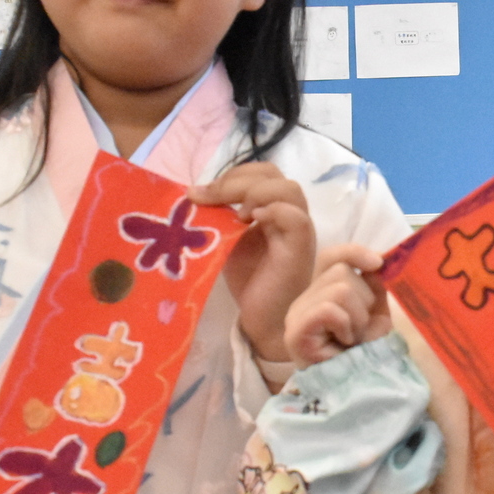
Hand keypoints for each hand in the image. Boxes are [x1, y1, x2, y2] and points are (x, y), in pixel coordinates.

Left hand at [190, 162, 315, 362]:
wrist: (265, 320)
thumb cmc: (250, 282)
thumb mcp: (228, 242)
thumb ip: (218, 218)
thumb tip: (193, 194)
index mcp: (272, 208)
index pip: (260, 173)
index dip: (232, 175)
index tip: (199, 193)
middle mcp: (288, 214)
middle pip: (273, 173)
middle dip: (237, 180)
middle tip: (209, 198)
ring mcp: (297, 230)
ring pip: (289, 189)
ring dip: (255, 192)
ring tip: (235, 215)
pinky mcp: (300, 249)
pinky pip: (295, 218)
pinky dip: (272, 211)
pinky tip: (249, 223)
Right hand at [285, 244, 391, 365]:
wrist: (351, 389)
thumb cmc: (361, 353)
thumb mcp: (375, 315)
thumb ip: (374, 287)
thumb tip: (377, 263)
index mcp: (321, 290)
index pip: (331, 256)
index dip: (355, 252)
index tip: (379, 263)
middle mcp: (304, 297)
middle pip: (342, 271)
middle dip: (364, 300)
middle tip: (359, 330)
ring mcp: (297, 313)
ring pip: (340, 288)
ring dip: (358, 317)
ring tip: (352, 339)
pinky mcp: (296, 331)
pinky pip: (330, 308)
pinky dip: (346, 324)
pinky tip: (343, 342)